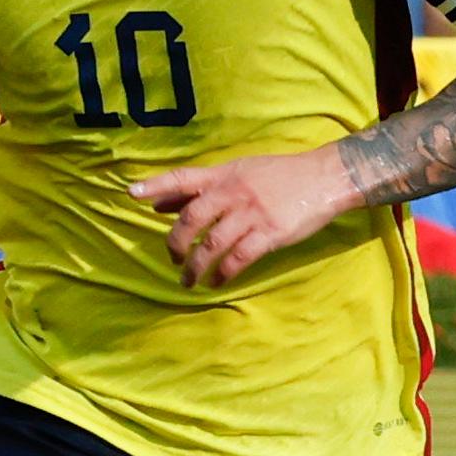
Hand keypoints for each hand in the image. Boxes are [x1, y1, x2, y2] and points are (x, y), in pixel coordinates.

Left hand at [130, 149, 352, 287]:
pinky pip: (239, 257)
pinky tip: (216, 282)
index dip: (156, 185)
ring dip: (196, 267)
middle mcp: (234, 192)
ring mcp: (252, 213)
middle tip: (174, 260)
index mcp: (224, 175)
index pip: (183, 178)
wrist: (325, 177)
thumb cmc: (278, 175)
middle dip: (176, 244)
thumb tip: (158, 203)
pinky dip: (223, 273)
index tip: (130, 193)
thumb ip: (199, 189)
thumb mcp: (238, 172)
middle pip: (192, 219)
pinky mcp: (270, 233)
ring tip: (188, 282)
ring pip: (212, 243)